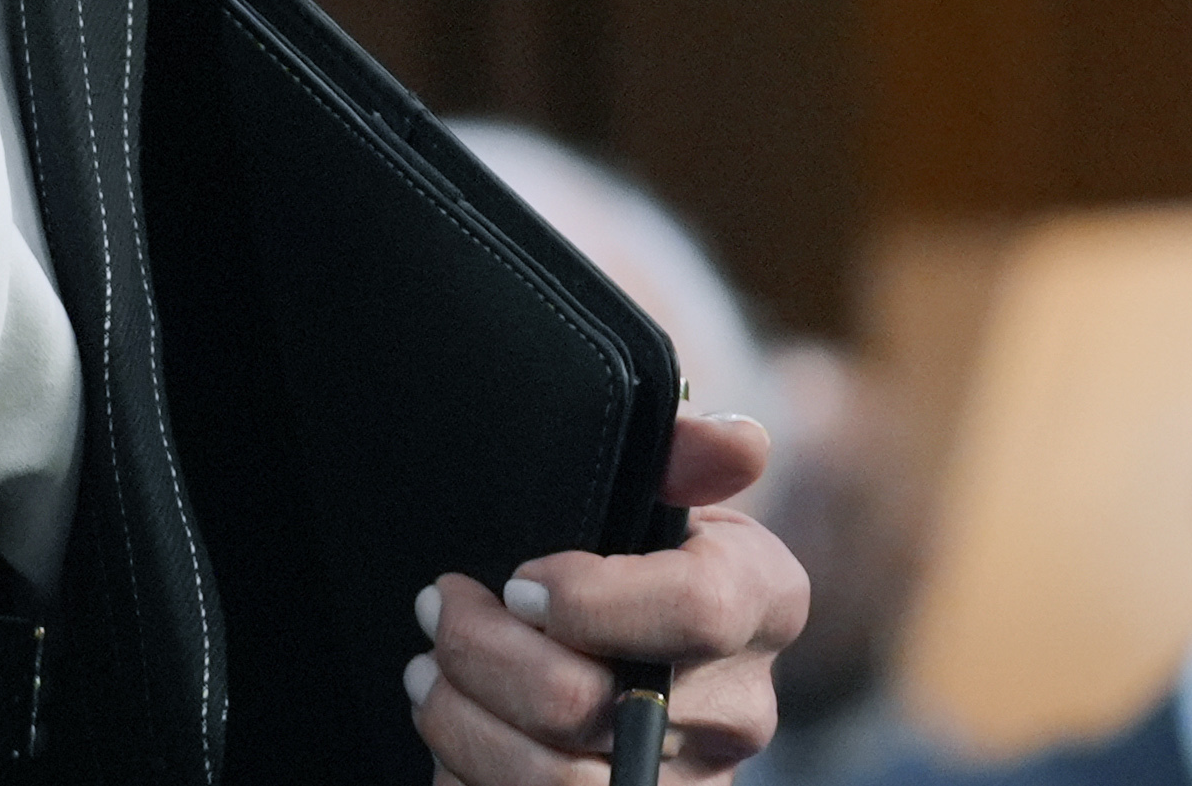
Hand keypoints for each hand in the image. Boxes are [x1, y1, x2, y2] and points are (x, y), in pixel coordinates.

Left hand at [406, 412, 811, 779]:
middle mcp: (741, 709)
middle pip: (584, 704)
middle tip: (437, 608)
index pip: (697, 611)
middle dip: (480, 651)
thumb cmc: (643, 552)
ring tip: (426, 669)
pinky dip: (465, 775)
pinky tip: (452, 731)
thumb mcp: (664, 492)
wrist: (645, 647)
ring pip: (547, 780)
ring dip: (458, 717)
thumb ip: (683, 454)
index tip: (517, 582)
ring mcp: (690, 783)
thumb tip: (736, 439)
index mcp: (764, 604)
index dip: (589, 598)